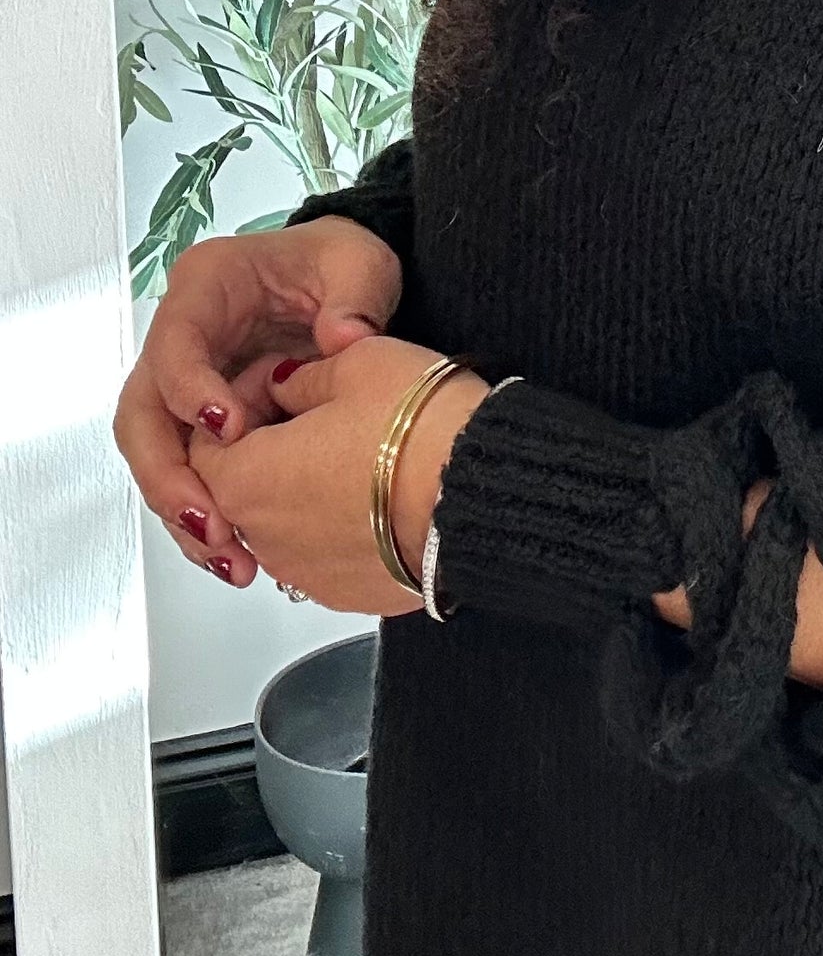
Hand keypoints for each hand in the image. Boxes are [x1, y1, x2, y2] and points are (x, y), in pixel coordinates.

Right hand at [115, 219, 402, 582]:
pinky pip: (191, 478)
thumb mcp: (358, 261)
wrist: (342, 289)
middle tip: (212, 524)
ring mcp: (188, 388)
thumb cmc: (336, 265)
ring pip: (159, 459)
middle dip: (170, 477)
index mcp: (204, 289)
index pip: (172, 343)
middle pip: (144, 416)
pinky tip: (241, 554)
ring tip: (231, 558)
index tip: (228, 428)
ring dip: (186, 513)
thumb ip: (355, 293)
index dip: (189, 389)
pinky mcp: (205, 429)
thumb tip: (344, 337)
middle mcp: (182, 342)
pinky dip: (210, 519)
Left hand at [182, 337, 490, 613]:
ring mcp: (306, 573)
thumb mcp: (353, 362)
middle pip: (242, 485)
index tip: (282, 383)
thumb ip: (299, 377)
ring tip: (361, 453)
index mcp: (245, 478)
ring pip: (284, 521)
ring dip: (305, 489)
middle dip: (271, 448)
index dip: (243, 402)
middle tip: (325, 413)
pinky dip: (340, 525)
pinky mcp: (349, 593)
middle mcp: (265, 536)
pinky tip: (381, 495)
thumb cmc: (421, 431)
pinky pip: (325, 552)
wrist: (484, 494)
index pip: (205, 440)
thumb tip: (287, 387)